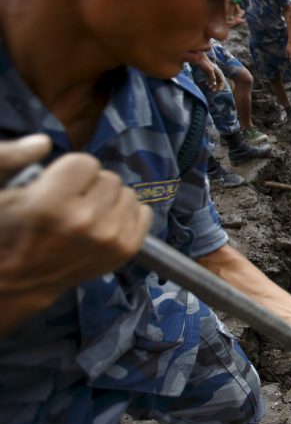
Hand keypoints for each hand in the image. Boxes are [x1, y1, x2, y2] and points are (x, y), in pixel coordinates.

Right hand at [0, 141, 152, 330]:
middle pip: (109, 178)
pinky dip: (128, 215)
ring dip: (110, 200)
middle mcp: (84, 222)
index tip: (58, 186)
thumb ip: (9, 158)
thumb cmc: (6, 231)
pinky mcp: (126, 251)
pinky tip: (105, 224)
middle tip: (71, 203)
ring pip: (128, 194)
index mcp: (51, 204)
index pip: (86, 163)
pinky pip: (144, 214)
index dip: (71, 171)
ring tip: (87, 215)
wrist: (18, 280)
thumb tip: (42, 142)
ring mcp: (109, 238)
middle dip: (91, 186)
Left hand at [193, 55, 223, 91]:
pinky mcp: (208, 72)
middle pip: (218, 81)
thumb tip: (214, 84)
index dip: (221, 86)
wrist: (198, 58)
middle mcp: (216, 72)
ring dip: (212, 85)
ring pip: (214, 80)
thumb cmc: (204, 63)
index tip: (218, 90)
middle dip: (216, 86)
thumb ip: (213, 77)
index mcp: (218, 71)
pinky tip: (206, 84)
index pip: (221, 80)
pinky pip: (210, 78)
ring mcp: (212, 72)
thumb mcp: (209, 71)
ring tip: (209, 88)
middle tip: (213, 91)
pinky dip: (209, 82)